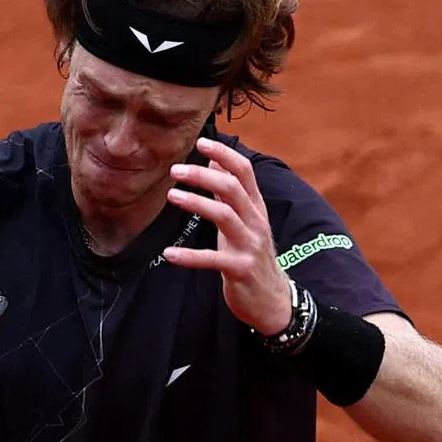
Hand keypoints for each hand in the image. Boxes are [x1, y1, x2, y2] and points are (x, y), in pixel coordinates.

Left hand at [163, 137, 291, 335]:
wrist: (273, 299)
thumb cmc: (252, 254)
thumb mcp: (245, 221)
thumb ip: (231, 194)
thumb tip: (215, 163)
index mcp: (256, 208)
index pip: (245, 171)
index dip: (224, 155)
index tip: (201, 142)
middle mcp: (256, 222)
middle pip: (232, 189)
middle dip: (203, 176)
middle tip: (175, 170)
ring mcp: (250, 246)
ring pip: (224, 216)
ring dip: (196, 203)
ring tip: (171, 196)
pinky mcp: (240, 269)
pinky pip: (212, 259)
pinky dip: (189, 256)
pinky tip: (169, 253)